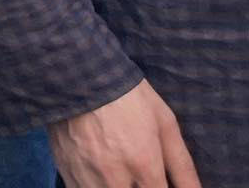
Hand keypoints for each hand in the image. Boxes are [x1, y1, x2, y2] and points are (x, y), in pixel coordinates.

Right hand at [50, 82, 200, 187]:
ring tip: (120, 174)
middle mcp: (114, 177)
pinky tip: (99, 173)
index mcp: (143, 165)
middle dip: (138, 187)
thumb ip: (182, 166)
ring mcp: (86, 175)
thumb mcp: (165, 124)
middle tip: (139, 175)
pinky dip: (94, 186)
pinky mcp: (65, 170)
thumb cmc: (128, 96)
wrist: (77, 73)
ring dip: (115, 187)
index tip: (157, 179)